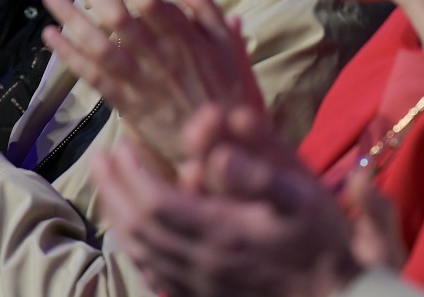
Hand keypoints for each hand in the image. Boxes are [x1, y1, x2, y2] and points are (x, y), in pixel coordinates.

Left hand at [41, 0, 263, 163]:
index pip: (150, 3)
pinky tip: (51, 36)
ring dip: (72, 19)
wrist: (218, 146)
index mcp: (185, 41)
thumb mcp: (227, 43)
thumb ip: (203, 6)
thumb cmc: (224, 89)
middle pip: (118, 19)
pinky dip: (70, 57)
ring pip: (99, 47)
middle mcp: (159, 60)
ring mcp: (140, 84)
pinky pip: (93, 78)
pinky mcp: (126, 105)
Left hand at [93, 106, 360, 296]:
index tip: (119, 143)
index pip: (154, 203)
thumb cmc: (323, 244)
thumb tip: (216, 141)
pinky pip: (157, 276)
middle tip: (99, 158)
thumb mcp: (300, 196)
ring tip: (109, 190)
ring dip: (119, 217)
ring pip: (143, 254)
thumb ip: (257, 165)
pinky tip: (136, 235)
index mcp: (221, 233)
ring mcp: (201, 287)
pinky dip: (138, 249)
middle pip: (139, 228)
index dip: (130, 173)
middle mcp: (202, 264)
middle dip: (114, 190)